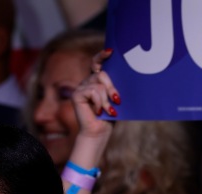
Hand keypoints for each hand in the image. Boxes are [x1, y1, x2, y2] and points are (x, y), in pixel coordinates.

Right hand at [68, 48, 118, 167]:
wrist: (98, 133)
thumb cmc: (109, 117)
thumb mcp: (114, 99)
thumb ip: (114, 87)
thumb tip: (125, 75)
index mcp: (96, 81)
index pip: (96, 63)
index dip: (102, 56)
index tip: (110, 52)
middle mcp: (87, 82)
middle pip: (102, 74)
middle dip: (111, 88)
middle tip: (117, 100)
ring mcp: (81, 88)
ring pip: (98, 84)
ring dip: (106, 100)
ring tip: (109, 111)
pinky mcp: (76, 95)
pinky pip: (93, 92)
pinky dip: (99, 103)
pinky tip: (99, 112)